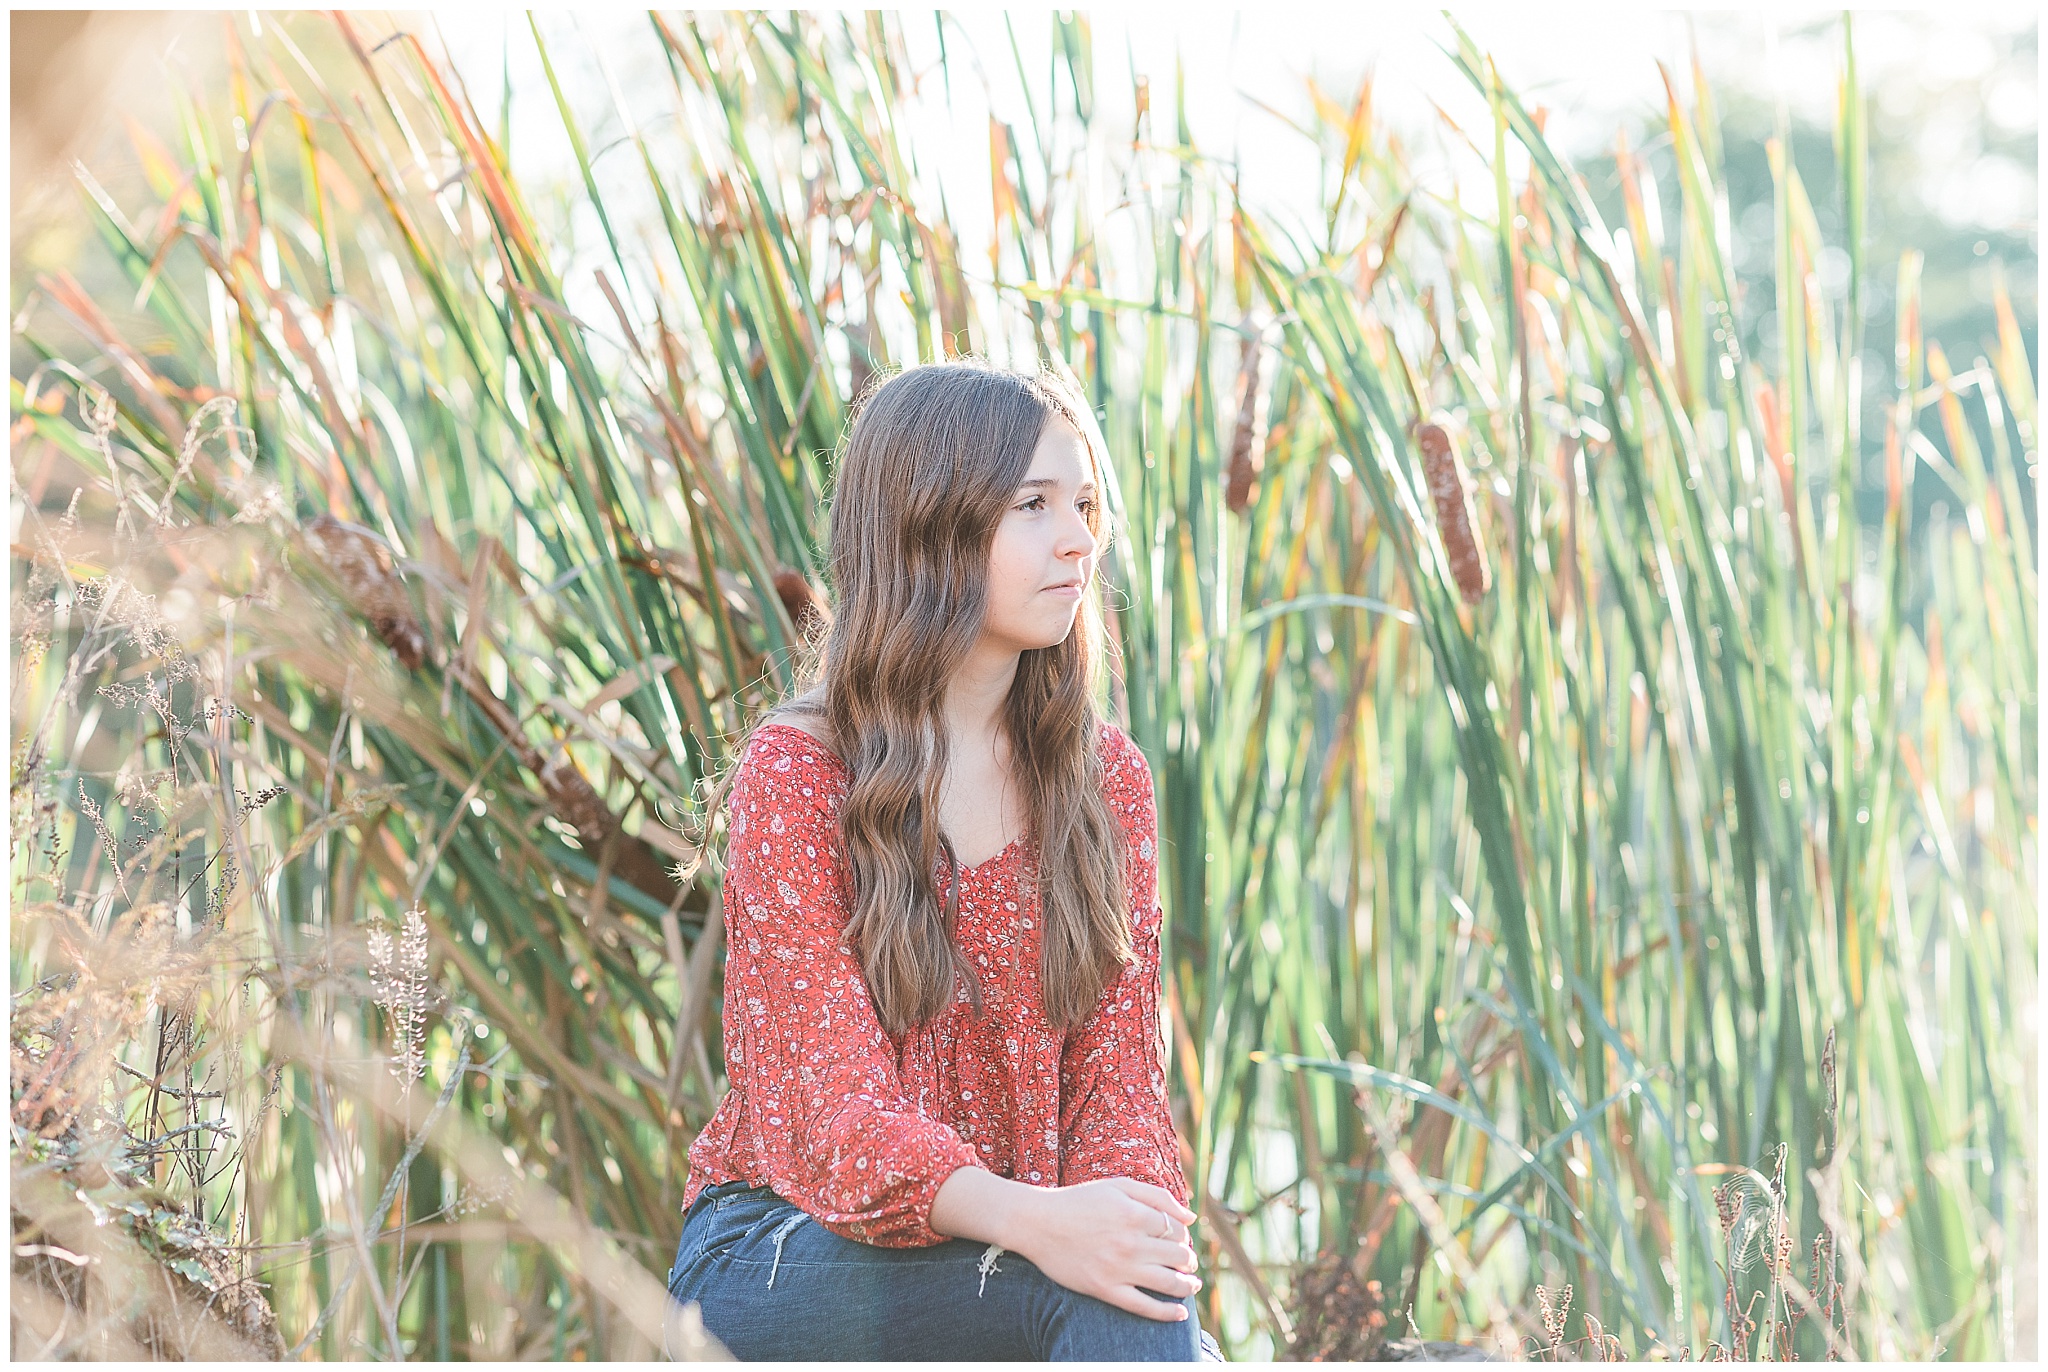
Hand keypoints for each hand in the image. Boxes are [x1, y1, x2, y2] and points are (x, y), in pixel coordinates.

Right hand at [1008, 1177, 1201, 1321]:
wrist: (1037, 1223)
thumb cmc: (1078, 1201)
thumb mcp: (1118, 1187)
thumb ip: (1157, 1196)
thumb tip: (1191, 1217)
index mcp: (1135, 1214)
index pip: (1177, 1230)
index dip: (1182, 1236)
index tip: (1178, 1239)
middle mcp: (1130, 1242)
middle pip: (1179, 1256)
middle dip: (1188, 1260)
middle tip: (1187, 1262)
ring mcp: (1118, 1269)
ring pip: (1169, 1283)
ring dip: (1188, 1286)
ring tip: (1191, 1285)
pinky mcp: (1105, 1290)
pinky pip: (1144, 1307)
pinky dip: (1167, 1312)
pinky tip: (1179, 1313)